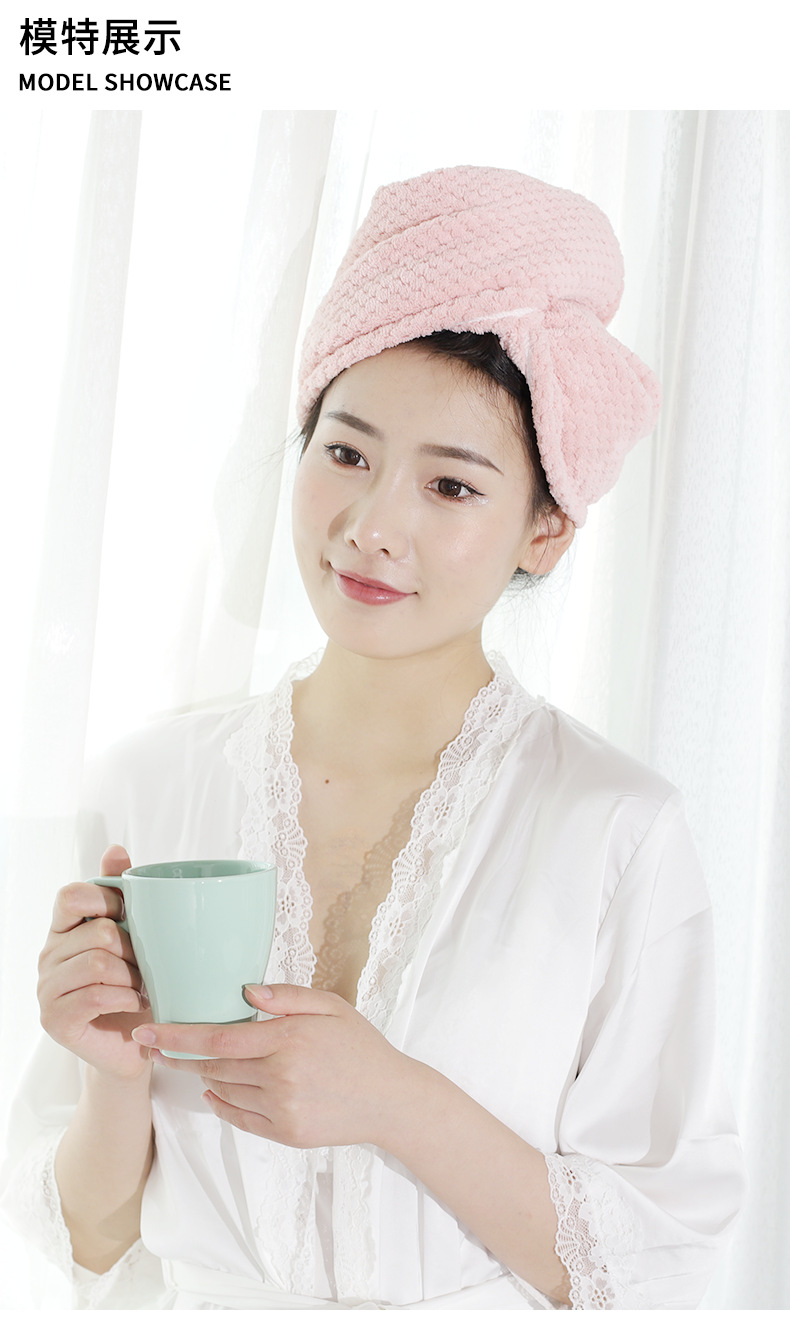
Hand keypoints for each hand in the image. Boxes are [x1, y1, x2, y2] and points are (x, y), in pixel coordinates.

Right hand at [38, 845, 152, 1081]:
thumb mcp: (134, 935)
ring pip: (97, 964)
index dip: (108, 899)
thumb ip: (121, 892)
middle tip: (149, 966)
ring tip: (145, 987)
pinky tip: (135, 1003)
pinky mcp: (54, 1019)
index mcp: (64, 929)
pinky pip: (94, 996)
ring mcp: (47, 988)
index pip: (72, 895)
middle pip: (98, 932)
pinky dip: (124, 998)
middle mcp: (49, 955)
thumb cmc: (136, 985)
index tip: (133, 916)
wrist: (136, 1043)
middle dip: (135, 949)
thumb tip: (115, 850)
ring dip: (133, 976)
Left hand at [132, 983, 421, 1148]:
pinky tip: (215, 1093)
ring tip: (194, 1064)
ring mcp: (281, 1109)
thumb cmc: (361, 1046)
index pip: (217, 1039)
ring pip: (224, 1091)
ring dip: (204, 1077)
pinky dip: (221, 1104)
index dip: (176, 1036)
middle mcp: (280, 1076)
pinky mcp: (285, 1133)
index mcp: (288, 1039)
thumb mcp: (331, 1007)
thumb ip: (288, 996)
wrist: (391, 1100)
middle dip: (181, 1056)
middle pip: (213, 1067)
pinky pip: (239, 1118)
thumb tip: (245, 993)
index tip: (146, 1032)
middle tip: (158, 1046)